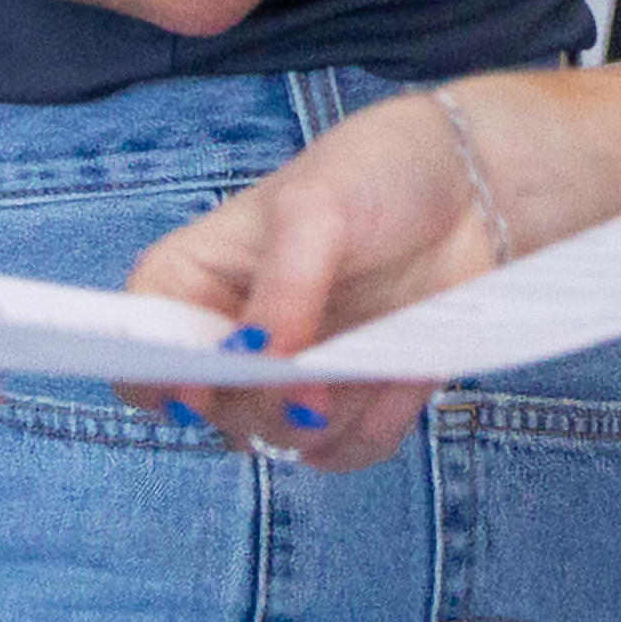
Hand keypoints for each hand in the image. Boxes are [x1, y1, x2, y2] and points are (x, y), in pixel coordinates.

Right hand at [120, 88, 507, 472]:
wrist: (479, 184)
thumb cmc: (381, 170)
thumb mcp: (316, 212)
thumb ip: (281, 294)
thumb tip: (262, 370)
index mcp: (197, 276)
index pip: (142, 350)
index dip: (159, 379)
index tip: (207, 385)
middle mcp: (237, 332)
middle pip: (212, 413)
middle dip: (263, 402)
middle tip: (310, 371)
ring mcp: (296, 370)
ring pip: (281, 442)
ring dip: (328, 416)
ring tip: (370, 350)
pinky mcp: (354, 397)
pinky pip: (345, 451)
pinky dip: (376, 423)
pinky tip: (403, 368)